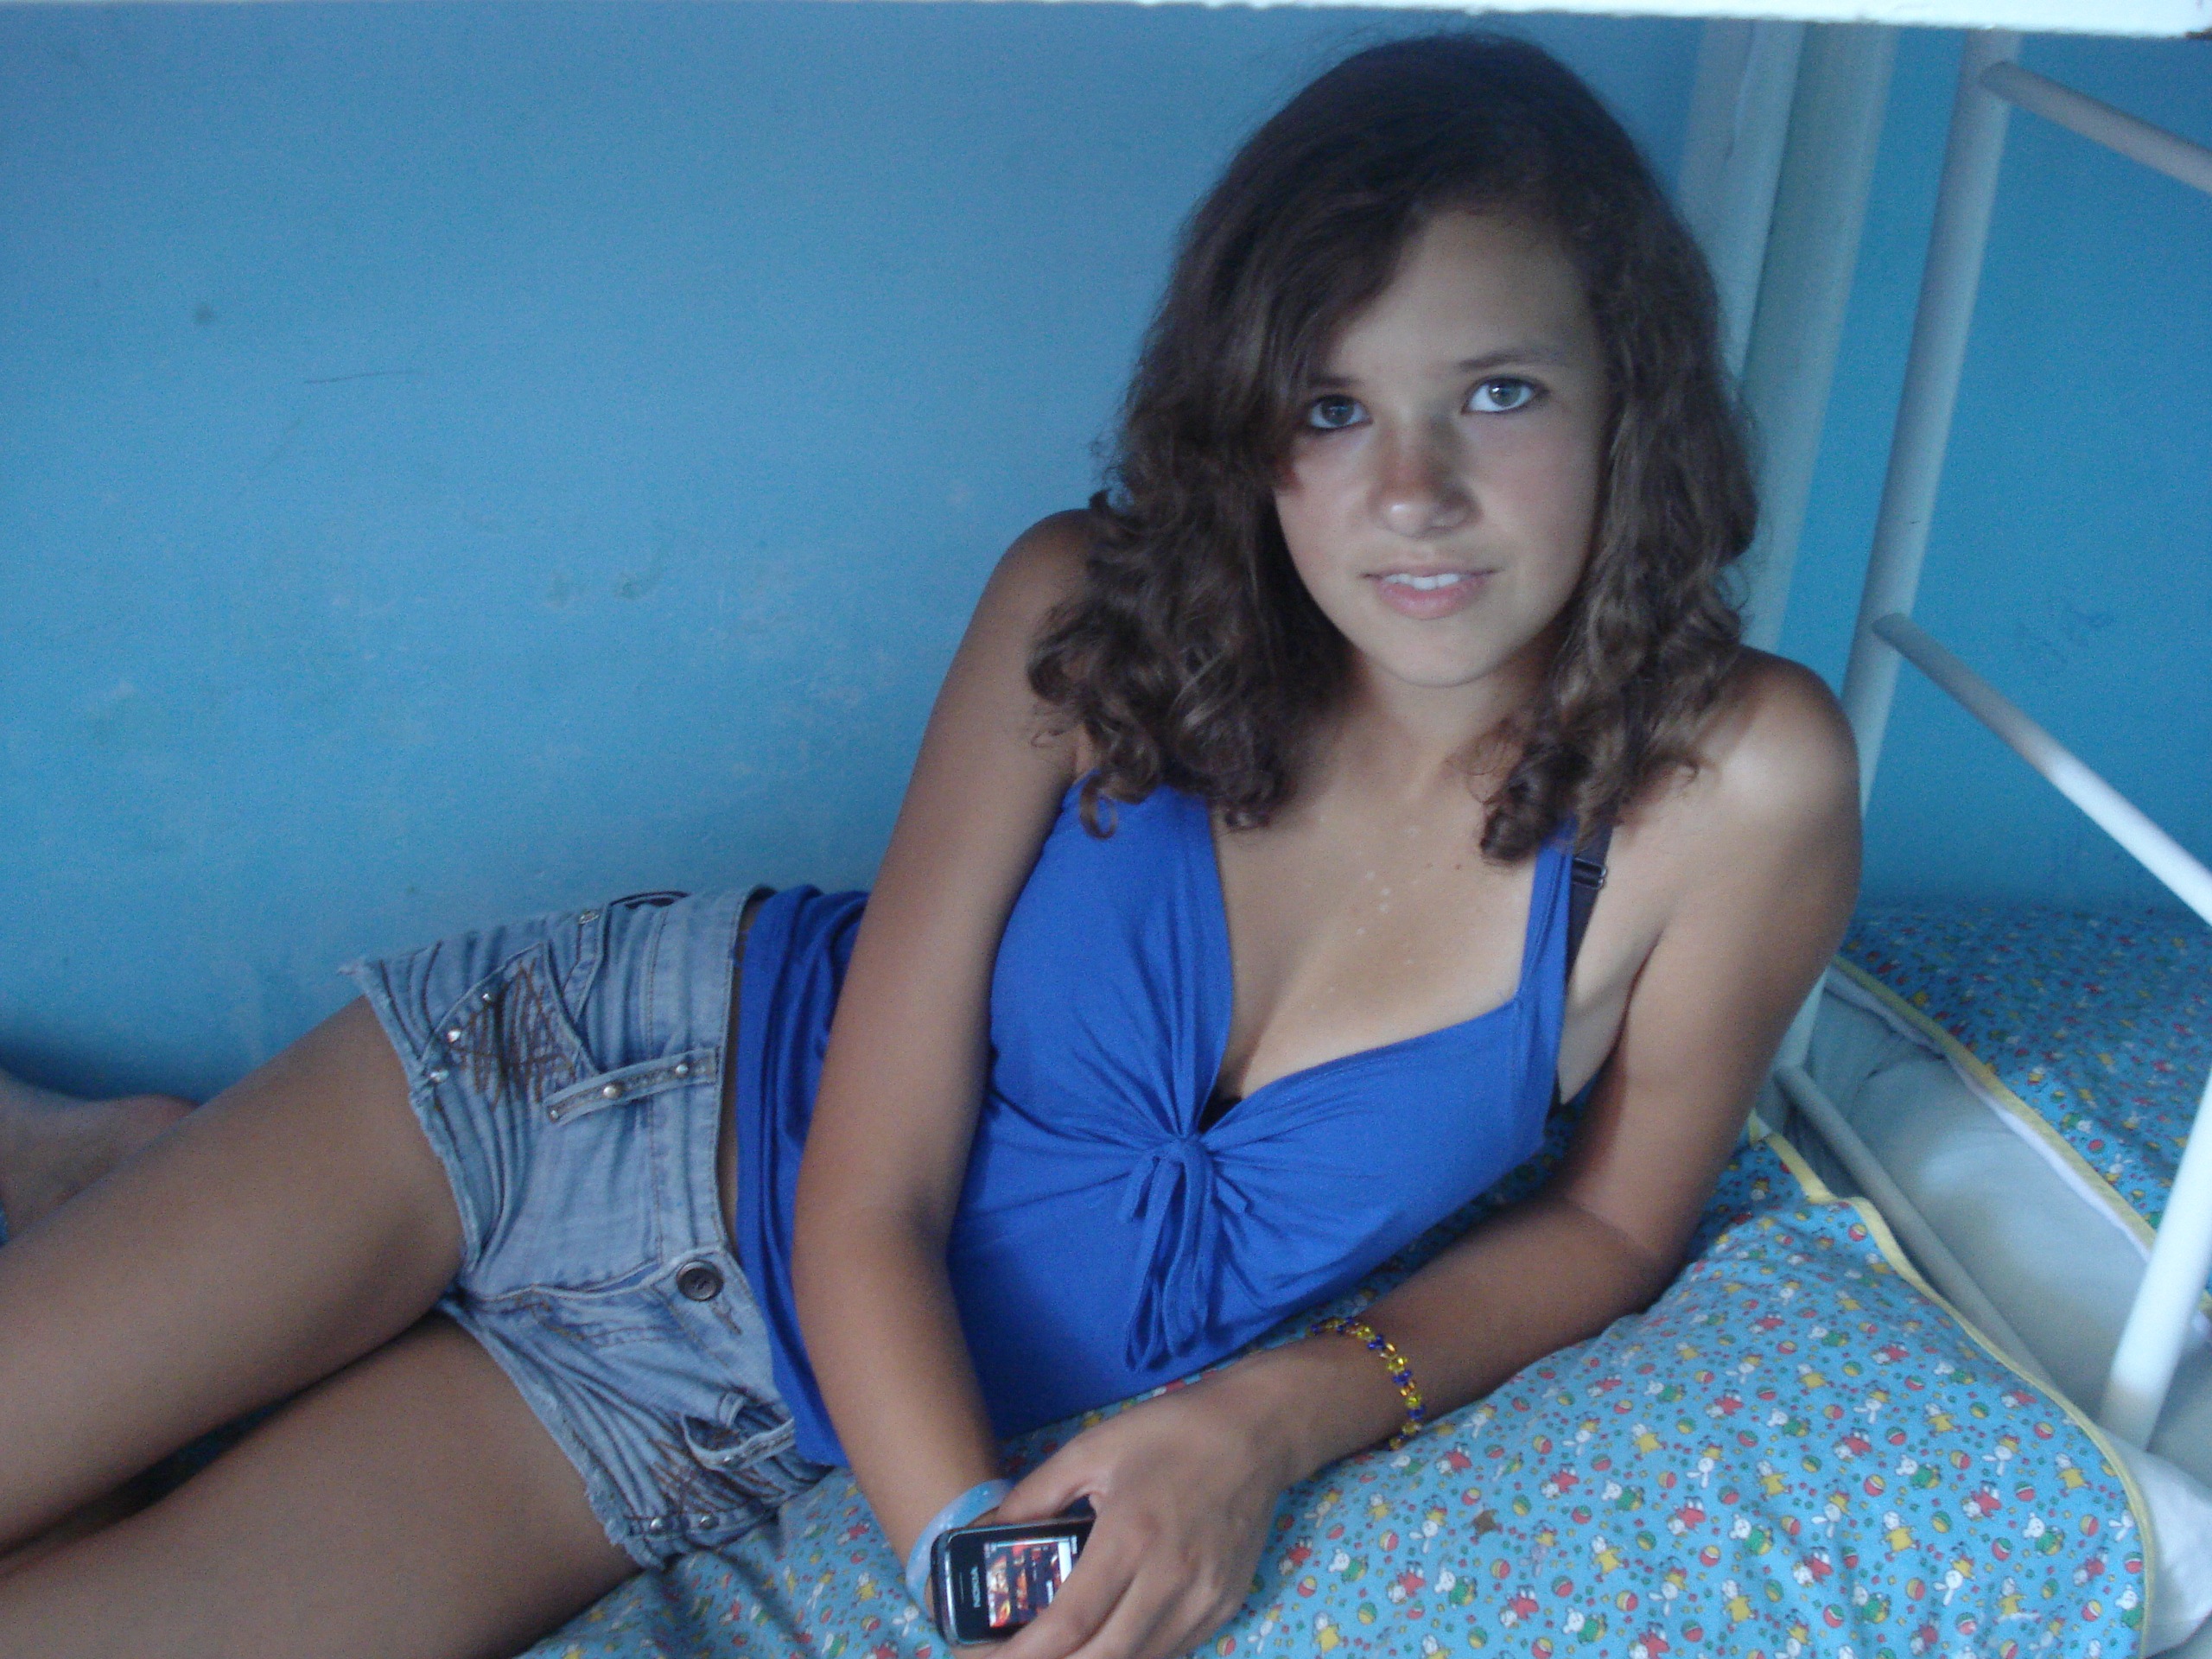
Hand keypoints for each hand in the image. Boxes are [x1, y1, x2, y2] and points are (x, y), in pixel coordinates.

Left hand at [988, 1373, 1295, 1658]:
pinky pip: (1169, 1653)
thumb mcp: (1091, 1449)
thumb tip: (990, 1534)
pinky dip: (1130, 1656)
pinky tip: (1104, 1640)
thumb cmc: (1171, 1433)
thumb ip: (1035, 1495)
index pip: (1069, 1623)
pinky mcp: (1224, 1607)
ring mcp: (1204, 1601)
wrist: (1257, 1430)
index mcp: (1131, 1536)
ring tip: (1053, 1652)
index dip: (1022, 1654)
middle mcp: (1170, 1580)